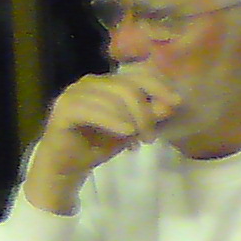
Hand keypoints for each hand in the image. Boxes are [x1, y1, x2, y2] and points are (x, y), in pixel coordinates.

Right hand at [20, 66, 181, 212]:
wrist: (65, 167)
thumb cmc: (96, 145)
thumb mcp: (130, 130)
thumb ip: (149, 116)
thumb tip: (171, 104)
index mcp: (105, 82)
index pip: (137, 74)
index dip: (159, 85)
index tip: (176, 103)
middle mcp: (89, 82)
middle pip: (128, 86)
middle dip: (145, 111)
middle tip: (151, 137)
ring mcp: (74, 93)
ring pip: (113, 97)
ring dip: (132, 119)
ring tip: (138, 140)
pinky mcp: (64, 109)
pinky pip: (93, 110)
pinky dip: (113, 120)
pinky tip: (126, 132)